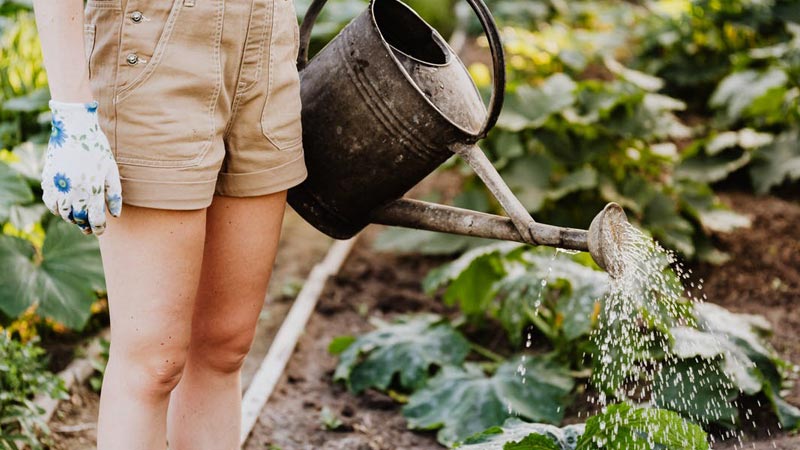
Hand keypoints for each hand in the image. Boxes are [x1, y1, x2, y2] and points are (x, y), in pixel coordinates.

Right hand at [41, 99, 122, 234]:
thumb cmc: (97, 148)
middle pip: (78, 219)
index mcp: (92, 190)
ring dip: (71, 218)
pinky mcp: (47, 180)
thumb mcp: (111, 170)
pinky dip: (56, 208)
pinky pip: (50, 202)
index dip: (99, 228)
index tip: (100, 230)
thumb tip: (115, 215)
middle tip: (89, 228)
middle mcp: (74, 191)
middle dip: (85, 225)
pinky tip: (64, 207)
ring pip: (63, 213)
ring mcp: (59, 186)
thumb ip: (114, 194)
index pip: (95, 219)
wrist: (74, 128)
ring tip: (78, 217)